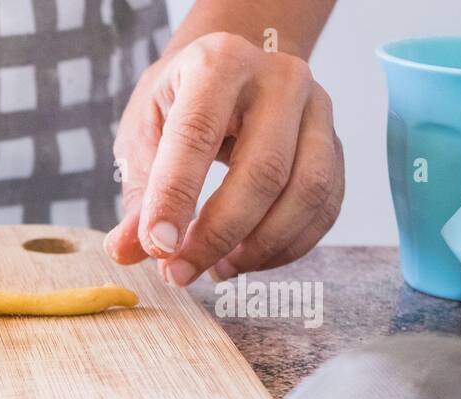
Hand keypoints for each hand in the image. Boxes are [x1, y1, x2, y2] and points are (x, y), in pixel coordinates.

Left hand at [106, 32, 343, 285]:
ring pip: (306, 192)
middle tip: (179, 273)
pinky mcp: (336, 143)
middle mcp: (279, 78)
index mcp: (218, 63)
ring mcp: (317, 110)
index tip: (157, 248)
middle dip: (218, 236)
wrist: (230, 75)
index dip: (176, 198)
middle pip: (264, 170)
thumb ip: (139, 195)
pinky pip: (325, 206)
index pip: (197, 135)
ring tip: (215, 270)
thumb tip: (124, 252)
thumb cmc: (178, 105)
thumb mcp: (144, 135)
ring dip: (259, 247)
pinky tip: (246, 260)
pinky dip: (286, 247)